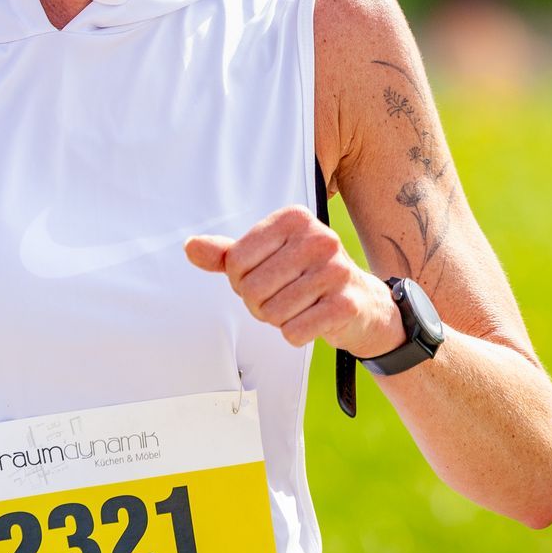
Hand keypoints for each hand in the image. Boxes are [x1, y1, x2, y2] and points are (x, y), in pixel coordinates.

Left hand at [185, 205, 404, 355]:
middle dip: (258, 304)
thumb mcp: (266, 257)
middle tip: (281, 298)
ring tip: (299, 307)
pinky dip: (296, 334)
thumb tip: (190, 247)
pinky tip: (313, 320)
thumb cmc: (304, 275)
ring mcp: (335, 270)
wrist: (361, 301)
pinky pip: (293, 332)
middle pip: (252, 289)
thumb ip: (227, 254)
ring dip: (278, 319)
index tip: (263, 278)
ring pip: (271, 313)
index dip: (240, 280)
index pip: (236, 260)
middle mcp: (318, 238)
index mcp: (293, 218)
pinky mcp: (345, 304)